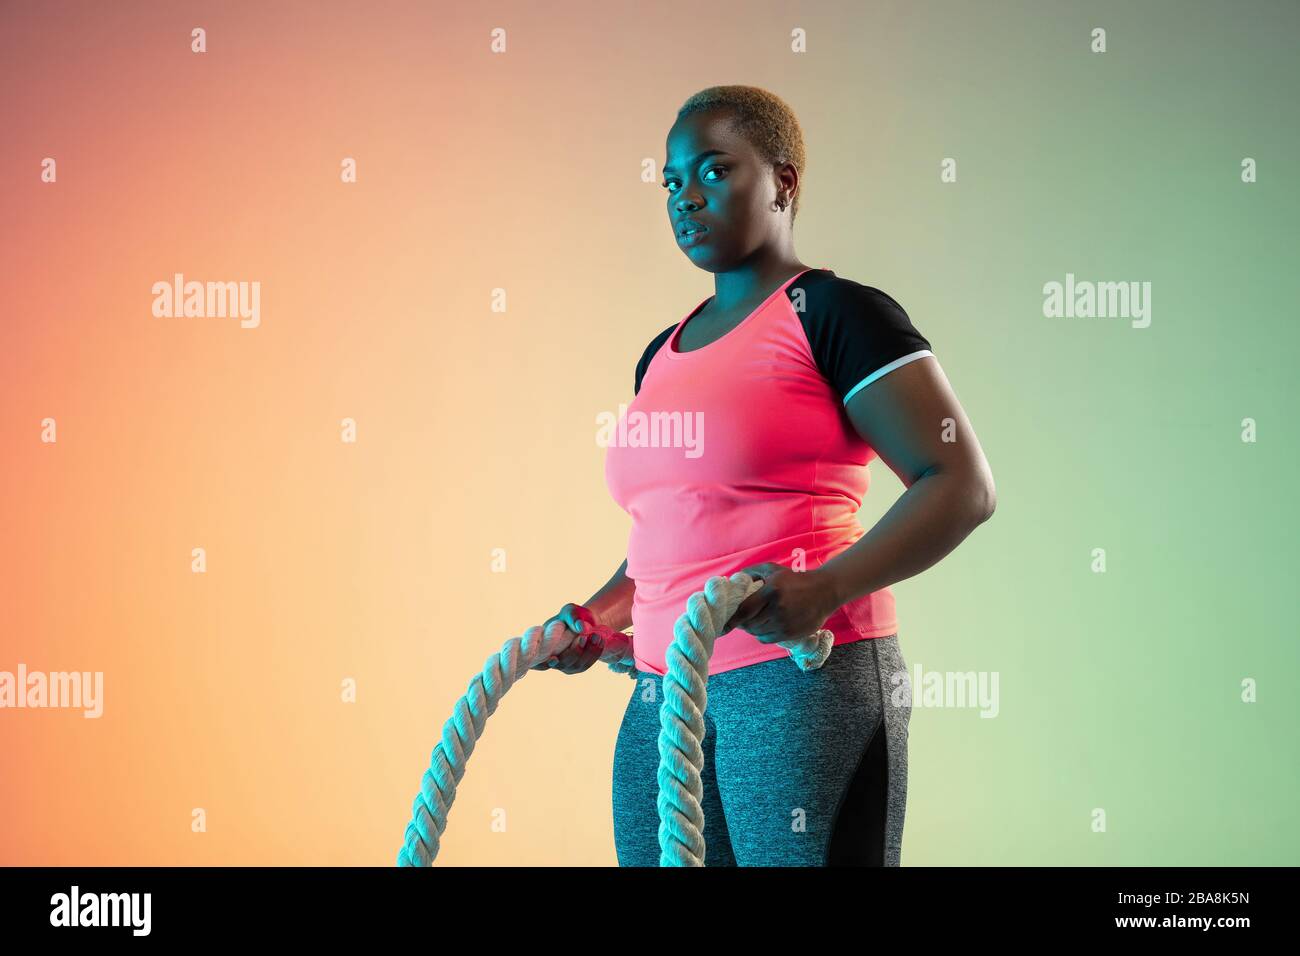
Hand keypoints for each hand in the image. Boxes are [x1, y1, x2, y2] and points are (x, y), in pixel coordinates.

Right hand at [531, 603, 604, 674]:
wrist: (586, 622)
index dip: (542, 663)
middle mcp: (550, 658)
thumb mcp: (572, 611)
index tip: (553, 659)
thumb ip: (573, 617)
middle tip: (584, 636)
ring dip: (588, 652)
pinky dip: (594, 654)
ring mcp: (564, 665)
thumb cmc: (573, 616)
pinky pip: (586, 665)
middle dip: (575, 651)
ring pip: (576, 666)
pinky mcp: (577, 667)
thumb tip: (581, 627)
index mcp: (542, 644)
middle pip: (561, 663)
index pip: (536, 658)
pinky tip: (600, 641)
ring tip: (597, 635)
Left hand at [720, 562, 838, 644]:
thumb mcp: (773, 570)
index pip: (745, 610)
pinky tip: (766, 625)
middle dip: (742, 623)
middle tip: (740, 619)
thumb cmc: (796, 580)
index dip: (732, 619)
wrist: (825, 591)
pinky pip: (767, 639)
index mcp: (772, 591)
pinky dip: (762, 634)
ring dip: (752, 628)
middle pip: (750, 624)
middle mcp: (778, 609)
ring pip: (757, 632)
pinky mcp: (791, 633)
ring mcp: (785, 623)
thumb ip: (752, 572)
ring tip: (755, 620)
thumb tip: (731, 578)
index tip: (723, 624)